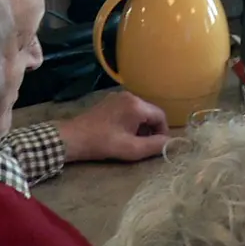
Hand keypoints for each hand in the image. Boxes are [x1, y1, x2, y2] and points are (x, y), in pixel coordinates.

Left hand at [55, 91, 169, 163]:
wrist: (73, 137)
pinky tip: (121, 133)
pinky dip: (130, 121)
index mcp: (136, 105)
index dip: (163, 132)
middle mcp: (129, 96)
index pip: (161, 116)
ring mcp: (118, 96)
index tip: (157, 146)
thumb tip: (170, 142)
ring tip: (132, 141)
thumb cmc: (103, 143)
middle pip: (150, 112)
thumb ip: (154, 146)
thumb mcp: (131, 149)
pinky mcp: (109, 101)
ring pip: (139, 111)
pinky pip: (128, 109)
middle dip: (151, 129)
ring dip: (141, 126)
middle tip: (144, 145)